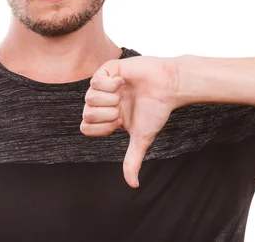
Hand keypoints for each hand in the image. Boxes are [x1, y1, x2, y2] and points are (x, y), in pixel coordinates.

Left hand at [80, 55, 180, 187]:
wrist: (168, 87)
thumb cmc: (157, 110)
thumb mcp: (142, 138)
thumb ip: (132, 160)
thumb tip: (133, 186)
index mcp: (107, 116)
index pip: (86, 127)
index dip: (102, 127)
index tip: (119, 122)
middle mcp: (103, 101)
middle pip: (86, 113)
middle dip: (107, 113)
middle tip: (122, 106)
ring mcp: (104, 84)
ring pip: (89, 97)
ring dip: (110, 98)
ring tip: (124, 94)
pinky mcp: (108, 69)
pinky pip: (96, 80)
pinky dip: (111, 84)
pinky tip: (123, 82)